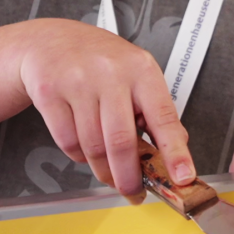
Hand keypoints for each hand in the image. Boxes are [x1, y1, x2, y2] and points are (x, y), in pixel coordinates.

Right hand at [17, 19, 192, 201]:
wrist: (52, 41)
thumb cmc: (99, 60)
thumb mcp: (136, 74)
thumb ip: (155, 109)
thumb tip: (177, 147)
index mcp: (141, 69)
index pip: (163, 117)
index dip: (175, 152)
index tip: (183, 176)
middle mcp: (111, 73)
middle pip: (122, 142)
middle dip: (128, 177)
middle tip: (133, 192)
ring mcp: (78, 82)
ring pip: (93, 148)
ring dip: (102, 169)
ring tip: (107, 167)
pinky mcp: (50, 93)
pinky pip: (68, 143)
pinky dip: (78, 155)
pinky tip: (83, 144)